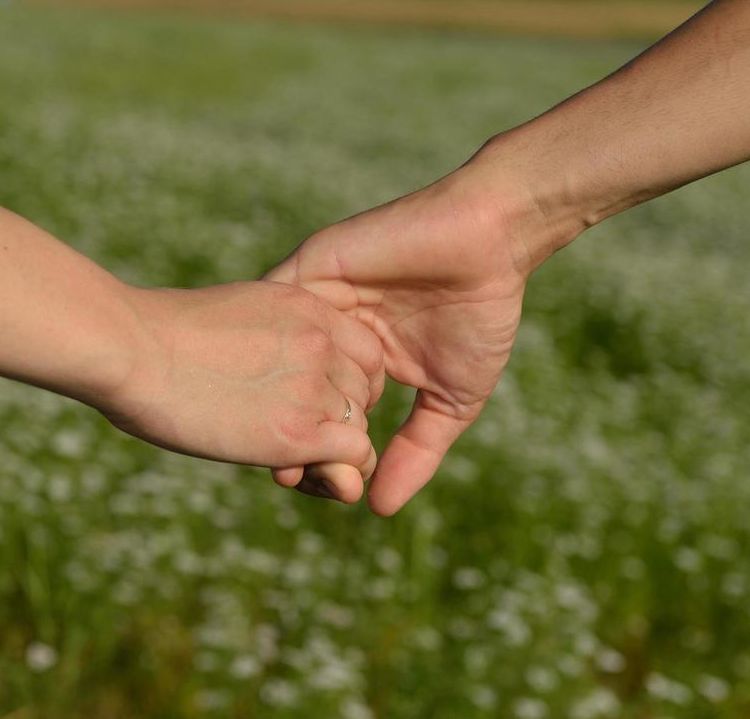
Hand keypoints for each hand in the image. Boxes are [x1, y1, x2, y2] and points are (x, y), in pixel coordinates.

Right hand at [104, 282, 385, 501]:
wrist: (132, 349)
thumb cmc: (159, 334)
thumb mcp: (235, 314)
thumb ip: (269, 336)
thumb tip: (257, 369)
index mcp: (306, 305)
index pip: (364, 350)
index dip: (344, 380)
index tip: (311, 397)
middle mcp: (321, 342)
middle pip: (364, 391)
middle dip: (339, 418)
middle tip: (298, 436)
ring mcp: (313, 386)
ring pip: (360, 427)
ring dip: (335, 450)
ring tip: (296, 460)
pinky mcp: (298, 432)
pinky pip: (356, 457)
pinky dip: (340, 472)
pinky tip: (303, 473)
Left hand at [266, 171, 537, 514]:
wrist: (487, 241)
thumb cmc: (478, 315)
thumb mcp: (450, 399)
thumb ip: (416, 451)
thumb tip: (377, 509)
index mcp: (356, 360)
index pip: (316, 411)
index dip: (306, 450)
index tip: (303, 486)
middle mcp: (327, 331)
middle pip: (283, 388)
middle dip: (275, 431)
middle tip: (279, 472)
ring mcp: (315, 299)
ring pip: (270, 354)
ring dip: (265, 394)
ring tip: (265, 439)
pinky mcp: (310, 267)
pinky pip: (270, 305)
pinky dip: (262, 340)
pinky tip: (261, 381)